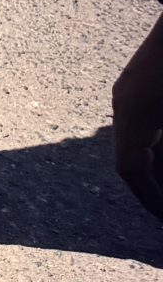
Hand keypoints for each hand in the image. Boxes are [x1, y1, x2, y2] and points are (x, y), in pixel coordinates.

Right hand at [116, 12, 162, 223]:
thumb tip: (157, 173)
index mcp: (133, 115)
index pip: (129, 170)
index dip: (149, 200)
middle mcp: (124, 104)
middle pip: (132, 156)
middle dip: (154, 184)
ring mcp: (130, 90)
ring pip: (138, 138)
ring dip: (156, 161)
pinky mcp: (141, 82)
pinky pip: (143, 122)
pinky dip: (157, 142)